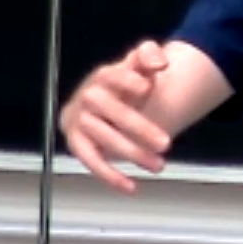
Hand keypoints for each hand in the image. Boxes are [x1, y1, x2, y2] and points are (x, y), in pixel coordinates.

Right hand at [59, 39, 172, 192]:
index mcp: (105, 76)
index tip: (147, 87)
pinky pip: (89, 160)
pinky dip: (108, 175)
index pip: (112, 75)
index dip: (127, 80)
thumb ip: (150, 55)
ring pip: (102, 137)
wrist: (113, 101)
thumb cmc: (130, 83)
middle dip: (138, 127)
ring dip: (130, 153)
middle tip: (166, 144)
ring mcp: (79, 120)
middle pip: (109, 110)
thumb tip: (160, 62)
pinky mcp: (76, 142)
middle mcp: (88, 96)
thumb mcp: (142, 65)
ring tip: (158, 166)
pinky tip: (130, 187)